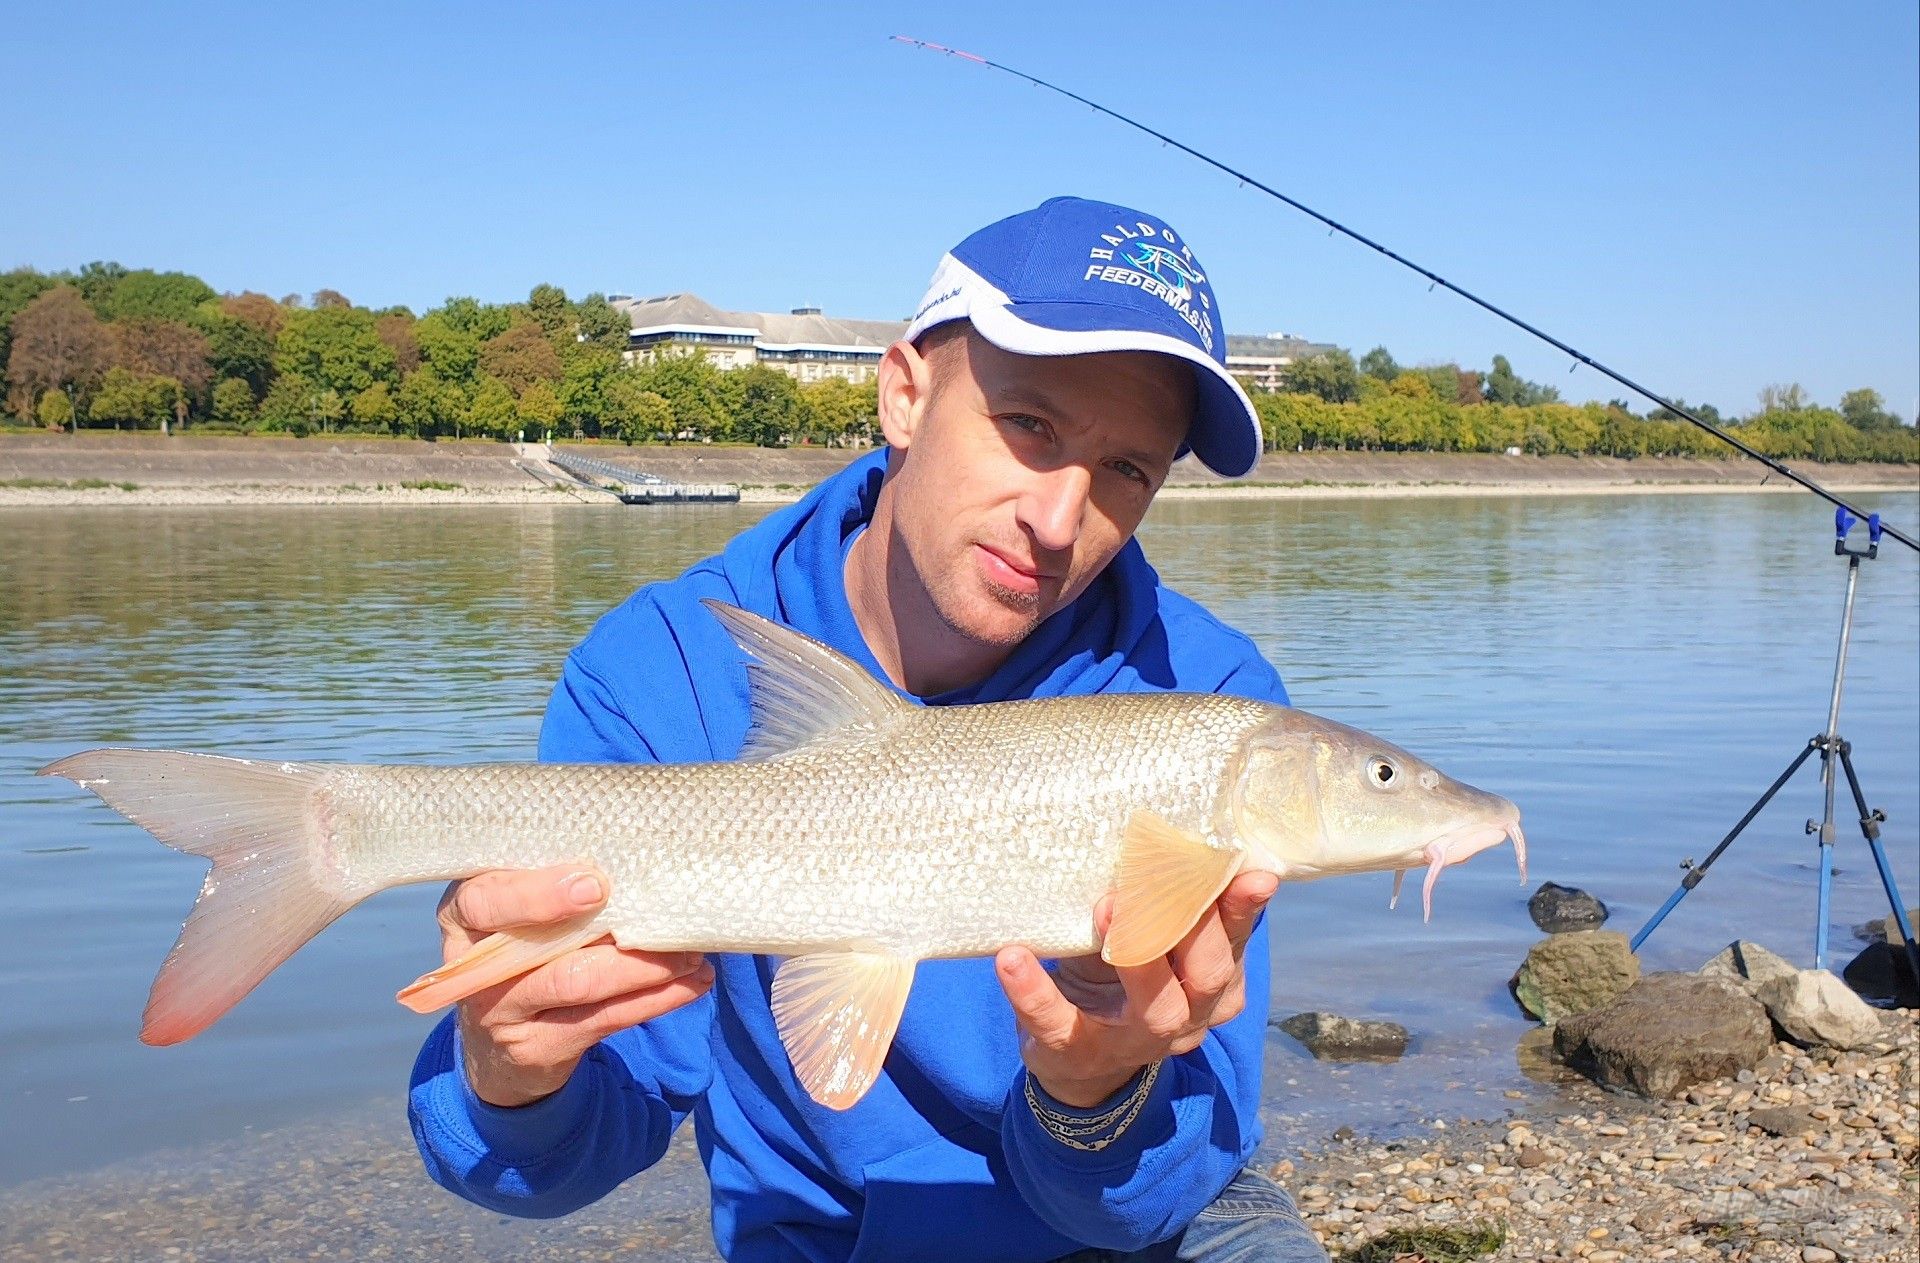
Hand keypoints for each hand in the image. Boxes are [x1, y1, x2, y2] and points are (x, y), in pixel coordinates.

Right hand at [437, 865, 714, 1107]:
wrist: (498, 1042)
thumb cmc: (524, 944)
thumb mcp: (520, 907)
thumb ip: (554, 879)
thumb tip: (637, 855)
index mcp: (464, 914)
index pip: (484, 900)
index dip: (536, 894)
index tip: (594, 885)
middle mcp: (473, 966)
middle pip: (535, 948)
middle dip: (605, 935)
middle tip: (667, 923)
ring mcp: (500, 1012)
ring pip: (577, 985)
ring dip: (645, 968)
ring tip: (692, 953)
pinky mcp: (535, 1049)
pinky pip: (603, 1020)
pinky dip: (655, 999)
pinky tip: (691, 983)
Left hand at [996, 871, 1277, 1108]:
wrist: (1077, 1062)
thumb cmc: (1120, 976)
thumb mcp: (1150, 938)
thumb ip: (1165, 899)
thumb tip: (1170, 826)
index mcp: (1209, 982)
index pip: (1233, 940)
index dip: (1242, 908)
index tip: (1253, 874)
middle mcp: (1186, 1016)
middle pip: (1209, 975)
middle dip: (1191, 924)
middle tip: (1159, 874)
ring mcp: (1134, 1041)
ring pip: (1157, 1009)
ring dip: (1137, 957)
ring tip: (1106, 906)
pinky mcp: (1075, 1053)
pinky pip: (1058, 1025)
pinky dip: (1034, 992)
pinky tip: (1012, 958)